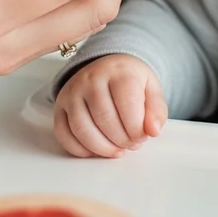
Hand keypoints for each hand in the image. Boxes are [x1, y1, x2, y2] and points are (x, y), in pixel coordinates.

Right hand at [53, 54, 167, 157]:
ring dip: (101, 148)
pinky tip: (95, 150)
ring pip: (82, 129)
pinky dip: (80, 149)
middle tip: (131, 144)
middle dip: (121, 140)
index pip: (128, 105)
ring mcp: (73, 91)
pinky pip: (63, 134)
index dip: (137, 129)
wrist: (107, 66)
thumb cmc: (130, 80)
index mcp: (119, 72)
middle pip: (104, 119)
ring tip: (116, 150)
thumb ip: (157, 110)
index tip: (142, 136)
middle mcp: (92, 78)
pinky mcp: (60, 105)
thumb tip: (153, 130)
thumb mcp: (151, 89)